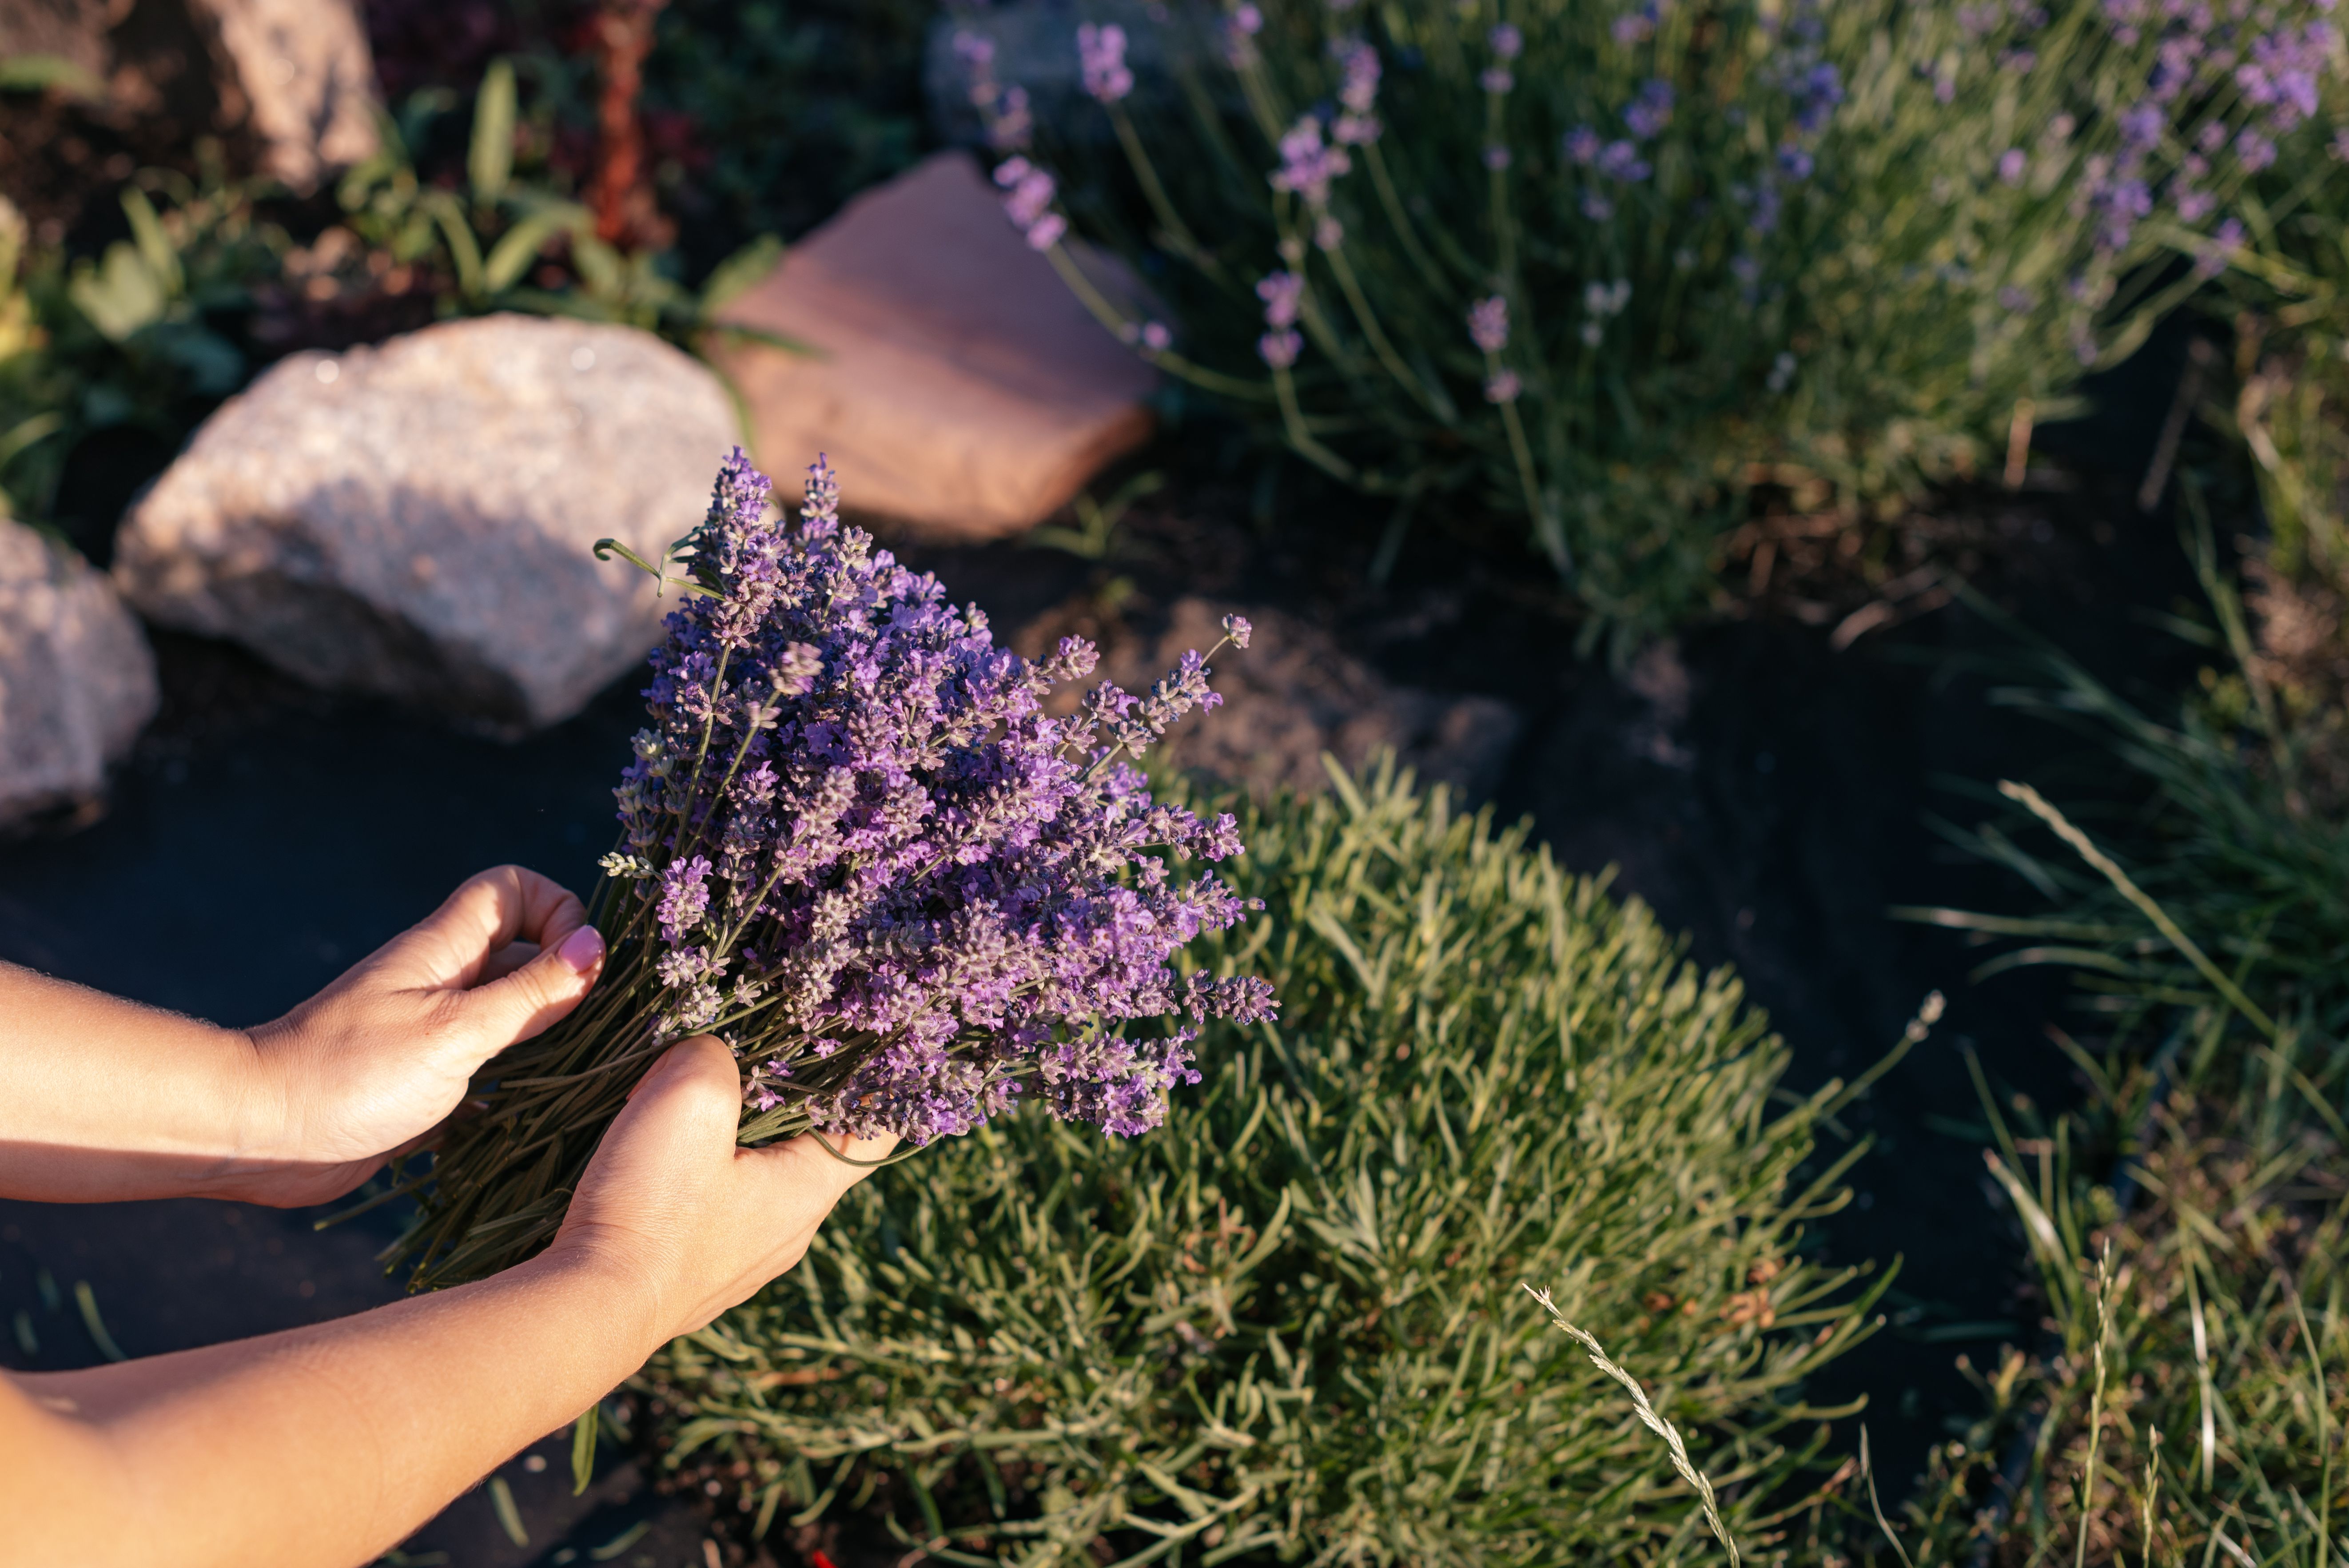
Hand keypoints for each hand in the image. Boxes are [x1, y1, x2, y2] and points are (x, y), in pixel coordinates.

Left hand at [234, 866, 606, 1206]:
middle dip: (568, 977)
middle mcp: (442, 979)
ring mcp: (431, 1026)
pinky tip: (529, 1107)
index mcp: (445, 949)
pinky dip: (516, 1075)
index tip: (581, 964)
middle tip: (598, 1026)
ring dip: (547, 1031)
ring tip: (573, 1069)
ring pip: (509, 1007)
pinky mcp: (422, 1074)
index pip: (513, 889)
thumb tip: (595, 946)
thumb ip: (529, 992)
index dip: (557, 911)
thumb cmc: (352, 1074)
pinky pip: (486, 1058)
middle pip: (523, 949)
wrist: (259, 1132)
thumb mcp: (455, 1030)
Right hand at [547, 1038, 895, 1345]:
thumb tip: (705, 1056)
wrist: (587, 1305)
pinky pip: (717, 1203)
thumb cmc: (652, 1207)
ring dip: (738, 1132)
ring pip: (759, 1174)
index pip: (879, 1132)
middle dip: (794, 1096)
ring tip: (700, 1091)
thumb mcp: (691, 1097)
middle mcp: (789, 1230)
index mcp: (810, 1191)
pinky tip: (661, 1147)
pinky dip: (702, 1167)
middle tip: (761, 1049)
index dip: (880, 1084)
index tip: (859, 1041)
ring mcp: (742, 1256)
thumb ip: (713, 1056)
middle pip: (814, 1147)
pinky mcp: (696, 1266)